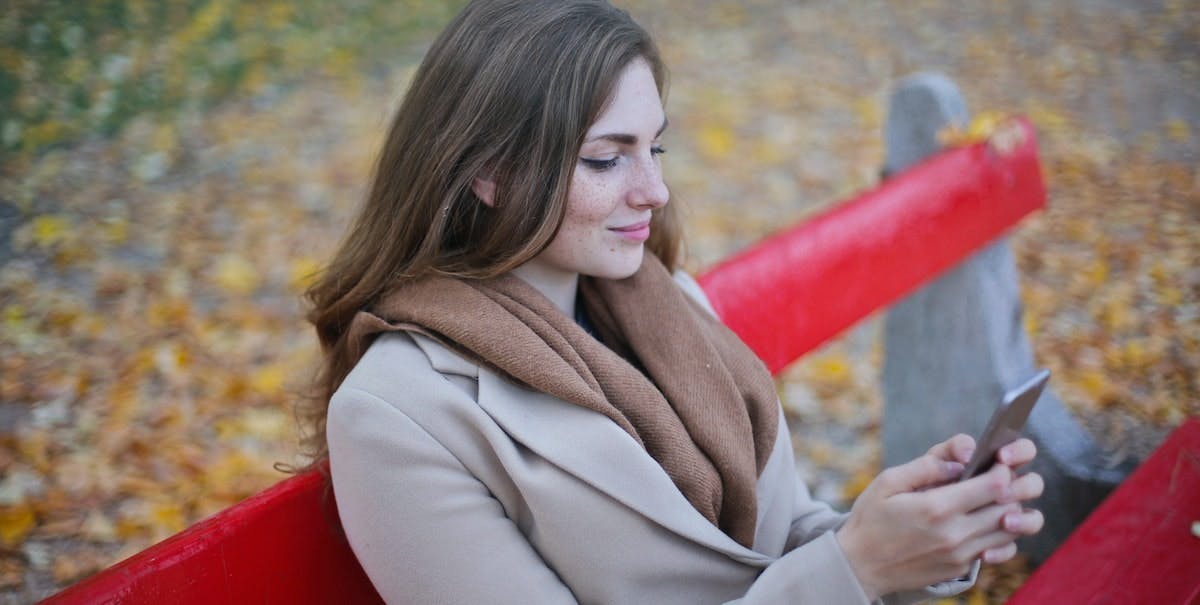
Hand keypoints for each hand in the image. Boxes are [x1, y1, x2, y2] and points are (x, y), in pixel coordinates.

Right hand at [835, 435, 1043, 598]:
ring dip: (1010, 511)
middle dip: (1013, 488)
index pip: (994, 486)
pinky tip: (984, 522)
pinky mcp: (961, 567)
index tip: (997, 462)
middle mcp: (954, 534)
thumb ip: (926, 466)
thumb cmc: (871, 519)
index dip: (1002, 470)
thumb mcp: (888, 482)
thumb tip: (961, 460)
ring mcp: (960, 555)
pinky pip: (996, 549)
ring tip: (997, 498)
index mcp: (937, 507)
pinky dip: (999, 533)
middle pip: (1008, 507)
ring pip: (1008, 531)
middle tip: (1003, 477)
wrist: (860, 566)